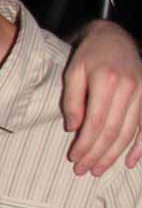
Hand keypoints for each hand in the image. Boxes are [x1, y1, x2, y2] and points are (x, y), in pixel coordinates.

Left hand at [62, 20, 141, 175]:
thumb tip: (73, 128)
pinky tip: (129, 162)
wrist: (113, 37)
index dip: (85, 144)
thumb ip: (72, 99)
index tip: (73, 158)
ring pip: (129, 132)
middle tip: (83, 170)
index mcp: (107, 80)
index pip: (96, 122)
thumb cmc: (89, 56)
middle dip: (97, 154)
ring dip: (114, 155)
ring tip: (98, 170)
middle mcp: (129, 87)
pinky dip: (140, 146)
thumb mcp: (73, 72)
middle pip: (113, 131)